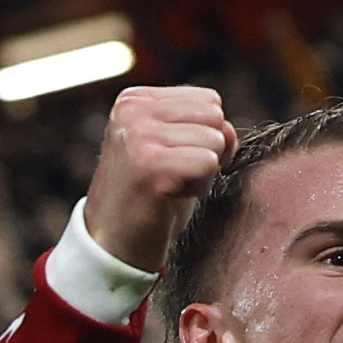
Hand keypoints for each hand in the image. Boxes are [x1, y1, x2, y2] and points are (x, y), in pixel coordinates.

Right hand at [84, 85, 236, 272]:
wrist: (113, 244)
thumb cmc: (149, 197)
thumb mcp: (174, 149)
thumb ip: (206, 128)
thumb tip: (228, 132)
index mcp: (135, 99)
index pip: (210, 100)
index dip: (203, 137)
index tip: (170, 160)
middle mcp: (133, 110)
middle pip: (215, 117)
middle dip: (204, 152)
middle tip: (171, 176)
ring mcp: (138, 135)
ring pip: (215, 140)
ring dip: (201, 173)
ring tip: (168, 187)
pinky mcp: (150, 164)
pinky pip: (209, 163)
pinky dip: (198, 187)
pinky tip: (169, 197)